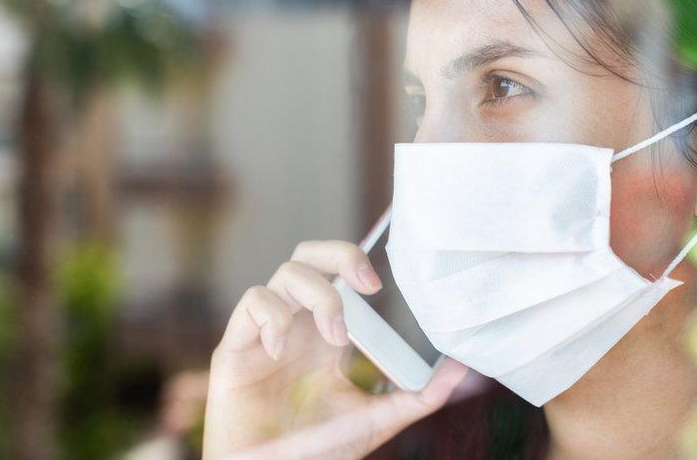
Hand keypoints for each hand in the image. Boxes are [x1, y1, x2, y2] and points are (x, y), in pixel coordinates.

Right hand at [202, 240, 467, 458]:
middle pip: (310, 255)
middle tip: (369, 286)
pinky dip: (273, 317)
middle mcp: (296, 324)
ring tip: (336, 337)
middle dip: (341, 255)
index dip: (358, 258)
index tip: (388, 277)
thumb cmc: (317, 449)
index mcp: (326, 333)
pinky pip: (253, 303)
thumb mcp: (375, 420)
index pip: (338, 272)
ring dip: (319, 297)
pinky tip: (282, 351)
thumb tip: (462, 369)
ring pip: (287, 273)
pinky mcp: (235, 348)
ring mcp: (265, 332)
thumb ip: (416, 397)